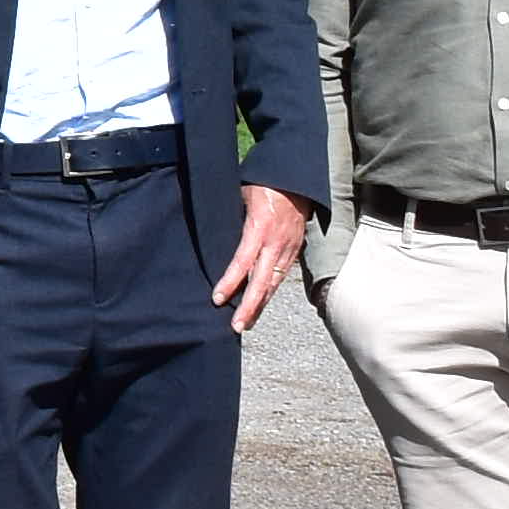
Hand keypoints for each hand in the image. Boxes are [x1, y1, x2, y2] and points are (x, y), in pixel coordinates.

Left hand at [213, 186, 313, 335]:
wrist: (297, 181)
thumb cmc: (264, 186)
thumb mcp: (241, 197)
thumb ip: (230, 219)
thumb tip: (211, 236)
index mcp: (260, 229)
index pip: (243, 262)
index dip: (230, 282)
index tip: (218, 299)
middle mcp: (276, 244)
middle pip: (263, 282)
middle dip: (250, 307)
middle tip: (236, 326)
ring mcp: (288, 249)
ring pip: (274, 284)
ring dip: (260, 305)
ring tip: (247, 323)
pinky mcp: (295, 252)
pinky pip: (281, 276)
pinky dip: (270, 292)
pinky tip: (260, 304)